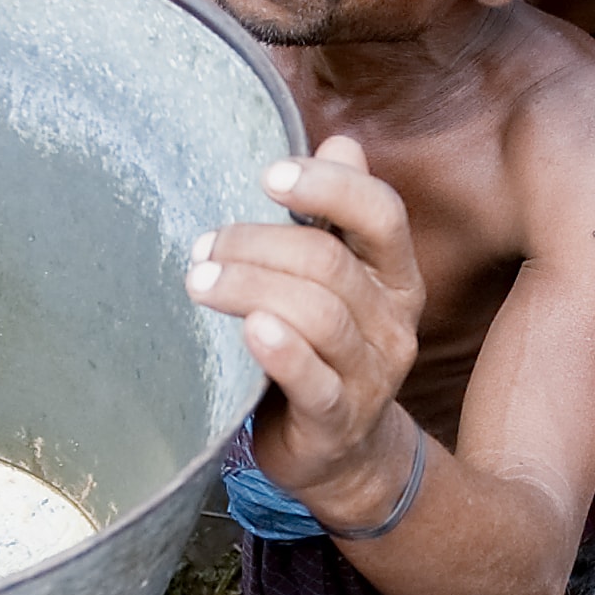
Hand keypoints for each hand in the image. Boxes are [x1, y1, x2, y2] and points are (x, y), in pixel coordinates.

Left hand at [190, 138, 424, 516]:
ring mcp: (372, 375)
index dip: (328, 187)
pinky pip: (316, 383)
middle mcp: (394, 321)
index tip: (267, 177)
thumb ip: (339, 214)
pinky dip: (282, 352)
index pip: (381, 213)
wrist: (341, 452)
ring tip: (199, 282)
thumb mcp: (338, 279)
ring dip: (251, 289)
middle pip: (330, 263)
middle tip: (203, 245)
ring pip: (319, 315)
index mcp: (396, 274)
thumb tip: (341, 142)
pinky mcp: (339, 420)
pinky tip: (249, 329)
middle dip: (257, 245)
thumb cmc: (324, 349)